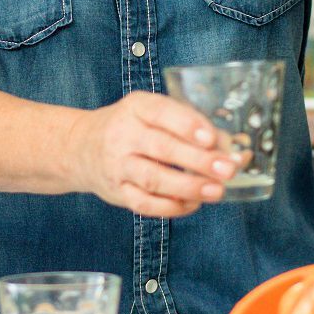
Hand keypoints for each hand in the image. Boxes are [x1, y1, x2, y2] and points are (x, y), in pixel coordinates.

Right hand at [65, 92, 235, 218]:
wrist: (81, 148)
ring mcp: (118, 165)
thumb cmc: (131, 127)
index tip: (211, 138)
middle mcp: (122, 134)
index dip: (187, 125)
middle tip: (228, 169)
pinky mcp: (117, 191)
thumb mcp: (152, 113)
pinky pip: (144, 204)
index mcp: (135, 107)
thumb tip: (231, 149)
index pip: (160, 112)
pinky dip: (171, 207)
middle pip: (162, 148)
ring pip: (153, 178)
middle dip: (198, 160)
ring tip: (216, 191)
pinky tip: (193, 204)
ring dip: (188, 186)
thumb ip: (189, 125)